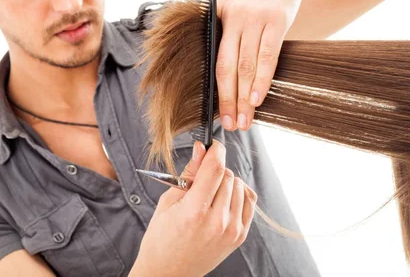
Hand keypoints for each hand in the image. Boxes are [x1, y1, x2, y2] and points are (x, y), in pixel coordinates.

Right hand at [133, 140, 257, 276]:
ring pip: (239, 185)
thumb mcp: (167, 202)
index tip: (213, 145)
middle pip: (228, 175)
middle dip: (215, 170)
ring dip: (226, 182)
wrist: (168, 273)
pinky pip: (248, 201)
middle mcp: (217, 222)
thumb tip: (202, 149)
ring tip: (209, 194)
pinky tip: (223, 200)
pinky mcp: (239, 236)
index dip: (216, 150)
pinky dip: (237, 194)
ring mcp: (231, 231)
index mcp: (194, 212)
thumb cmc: (161, 239)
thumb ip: (189, 174)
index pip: (215, 168)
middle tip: (200, 180)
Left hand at [213, 0, 305, 131]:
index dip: (215, 88)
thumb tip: (202, 51)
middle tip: (231, 124)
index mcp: (218, 13)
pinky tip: (258, 98)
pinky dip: (263, 79)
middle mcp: (235, 17)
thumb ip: (215, 20)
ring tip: (245, 120)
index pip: (213, 58)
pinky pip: (269, 55)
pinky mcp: (278, 20)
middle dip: (228, 99)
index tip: (216, 111)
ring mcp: (257, 18)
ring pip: (248, 65)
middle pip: (228, 66)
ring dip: (246, 96)